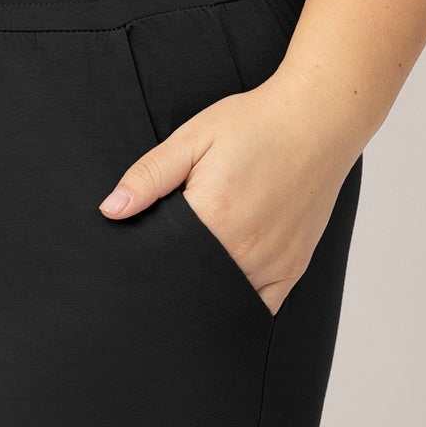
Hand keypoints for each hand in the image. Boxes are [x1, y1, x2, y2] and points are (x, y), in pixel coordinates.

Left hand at [96, 70, 361, 315]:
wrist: (314, 120)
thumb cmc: (252, 124)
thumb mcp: (192, 138)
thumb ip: (150, 176)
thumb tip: (111, 209)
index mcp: (213, 217)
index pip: (164, 262)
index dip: (146, 264)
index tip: (134, 260)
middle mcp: (245, 249)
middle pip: (194, 286)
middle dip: (173, 281)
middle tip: (161, 264)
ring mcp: (273, 264)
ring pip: (226, 300)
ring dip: (205, 293)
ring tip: (189, 273)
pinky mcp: (293, 268)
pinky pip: (262, 306)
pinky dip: (239, 301)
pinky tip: (223, 287)